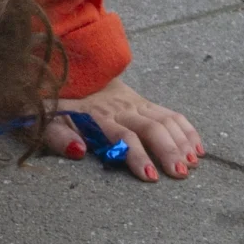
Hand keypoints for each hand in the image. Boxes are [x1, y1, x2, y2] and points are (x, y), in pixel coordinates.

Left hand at [35, 76, 202, 181]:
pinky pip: (170, 113)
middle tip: (180, 173)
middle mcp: (119, 108)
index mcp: (96, 115)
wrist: (64, 67)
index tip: (150, 176)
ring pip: (165, 119)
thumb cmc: (54, 103)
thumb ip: (58, 137)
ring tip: (192, 163)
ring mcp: (134, 103)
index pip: (122, 136)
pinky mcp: (143, 102)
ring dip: (181, 141)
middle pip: (150, 128)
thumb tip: (78, 152)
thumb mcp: (45, 120)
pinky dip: (186, 129)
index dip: (137, 156)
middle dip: (168, 151)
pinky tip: (198, 148)